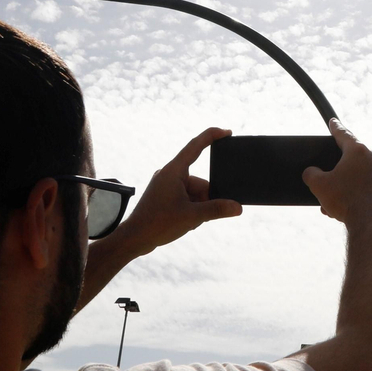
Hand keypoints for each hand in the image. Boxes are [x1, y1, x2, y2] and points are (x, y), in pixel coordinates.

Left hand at [108, 127, 243, 257]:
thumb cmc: (157, 224)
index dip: (212, 136)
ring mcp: (167, 186)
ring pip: (195, 193)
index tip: (227, 132)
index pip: (196, 146)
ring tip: (190, 221)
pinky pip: (187, 198)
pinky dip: (192, 209)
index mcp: (173, 171)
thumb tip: (237, 207)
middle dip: (207, 199)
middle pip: (201, 182)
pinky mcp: (165, 196)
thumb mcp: (192, 217)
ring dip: (199, 207)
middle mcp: (169, 175)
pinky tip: (186, 222)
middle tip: (200, 215)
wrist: (134, 238)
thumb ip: (217, 210)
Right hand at [302, 120, 371, 229]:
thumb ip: (311, 174)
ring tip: (333, 202)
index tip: (333, 122)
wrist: (370, 225)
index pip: (344, 134)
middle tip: (327, 181)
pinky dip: (356, 193)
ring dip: (345, 185)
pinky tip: (346, 208)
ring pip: (359, 175)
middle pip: (351, 158)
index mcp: (358, 152)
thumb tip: (311, 173)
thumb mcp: (319, 185)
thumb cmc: (346, 201)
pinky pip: (367, 186)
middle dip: (337, 170)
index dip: (335, 127)